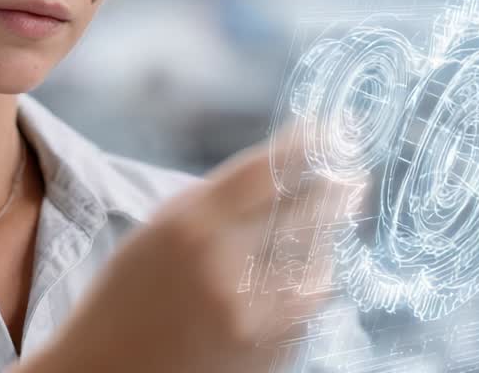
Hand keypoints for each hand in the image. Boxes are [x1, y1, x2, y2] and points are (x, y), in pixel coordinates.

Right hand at [17, 141, 323, 372]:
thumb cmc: (125, 299)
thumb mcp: (157, 230)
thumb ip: (217, 200)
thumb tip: (283, 167)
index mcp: (191, 227)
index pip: (270, 171)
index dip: (314, 144)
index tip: (336, 129)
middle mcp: (227, 269)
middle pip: (308, 211)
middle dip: (337, 184)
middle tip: (354, 167)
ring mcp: (255, 315)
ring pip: (320, 257)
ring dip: (333, 229)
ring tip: (339, 209)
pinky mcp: (272, 350)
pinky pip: (312, 300)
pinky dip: (318, 273)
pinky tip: (314, 259)